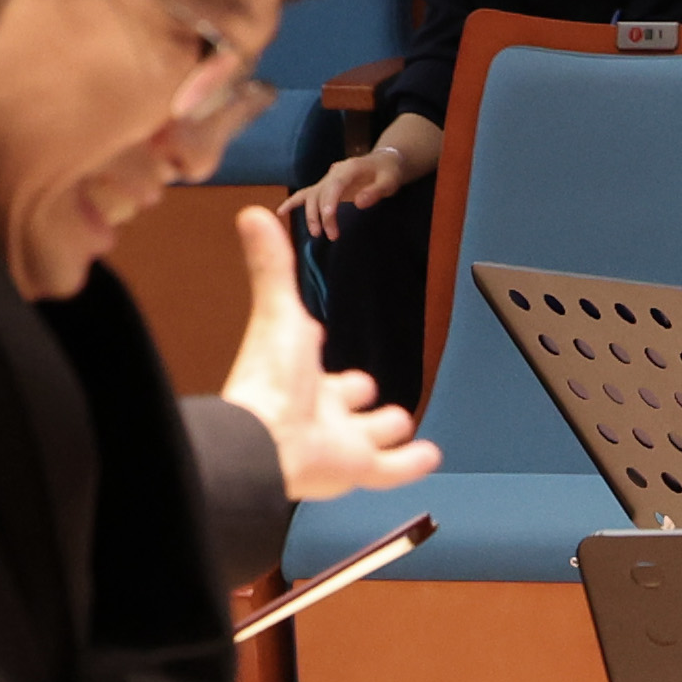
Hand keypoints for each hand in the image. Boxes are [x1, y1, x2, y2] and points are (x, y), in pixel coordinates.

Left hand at [219, 205, 441, 497]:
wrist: (267, 437)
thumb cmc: (270, 377)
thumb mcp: (280, 311)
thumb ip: (271, 266)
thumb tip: (251, 212)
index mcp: (304, 379)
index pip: (320, 368)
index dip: (323, 356)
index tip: (321, 341)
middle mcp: (322, 412)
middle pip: (348, 404)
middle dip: (358, 396)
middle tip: (368, 391)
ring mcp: (342, 444)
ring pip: (370, 437)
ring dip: (388, 429)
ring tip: (403, 423)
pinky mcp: (359, 469)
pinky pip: (392, 468)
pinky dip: (412, 462)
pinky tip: (430, 455)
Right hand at [286, 145, 409, 236]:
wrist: (384, 162)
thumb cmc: (389, 172)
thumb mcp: (391, 181)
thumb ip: (376, 191)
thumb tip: (358, 202)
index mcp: (348, 169)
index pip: (334, 186)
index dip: (329, 202)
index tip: (328, 219)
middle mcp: (333, 173)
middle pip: (320, 194)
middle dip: (322, 216)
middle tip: (330, 236)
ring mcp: (326, 180)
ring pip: (311, 196)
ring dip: (310, 215)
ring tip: (316, 234)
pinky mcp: (324, 187)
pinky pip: (305, 194)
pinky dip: (293, 202)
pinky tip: (280, 212)